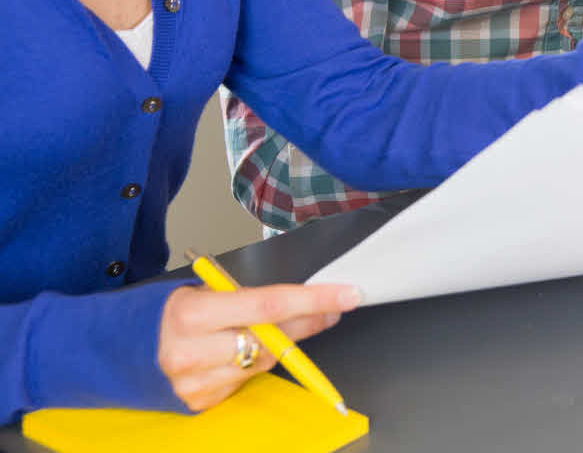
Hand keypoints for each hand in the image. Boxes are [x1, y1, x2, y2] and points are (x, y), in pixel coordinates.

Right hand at [157, 282, 358, 411]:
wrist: (124, 348)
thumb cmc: (175, 312)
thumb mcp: (206, 291)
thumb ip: (250, 298)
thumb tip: (306, 301)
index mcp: (192, 314)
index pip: (268, 306)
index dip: (313, 300)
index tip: (346, 295)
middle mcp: (190, 352)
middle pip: (272, 338)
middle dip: (309, 320)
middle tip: (333, 306)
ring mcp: (194, 382)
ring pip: (264, 362)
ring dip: (281, 344)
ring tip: (274, 328)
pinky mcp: (199, 402)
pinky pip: (246, 380)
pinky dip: (252, 363)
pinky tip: (240, 352)